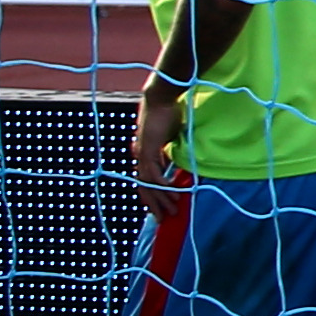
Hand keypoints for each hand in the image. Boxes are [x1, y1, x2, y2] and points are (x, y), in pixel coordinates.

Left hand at [129, 82, 189, 229]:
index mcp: (145, 153)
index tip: (162, 205)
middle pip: (144, 187)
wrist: (161, 97)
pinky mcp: (148, 151)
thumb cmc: (168, 111)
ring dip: (160, 199)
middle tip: (162, 218)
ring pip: (149, 185)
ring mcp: (142, 155)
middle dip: (154, 204)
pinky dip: (162, 187)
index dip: (153, 194)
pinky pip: (154, 175)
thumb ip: (169, 150)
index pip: (146, 179)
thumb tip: (174, 162)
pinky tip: (172, 194)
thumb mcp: (170, 135)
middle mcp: (141, 156)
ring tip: (171, 211)